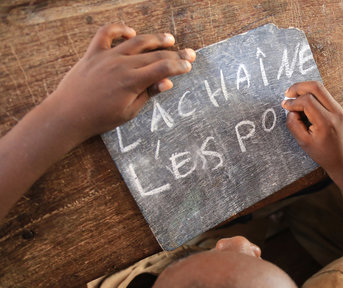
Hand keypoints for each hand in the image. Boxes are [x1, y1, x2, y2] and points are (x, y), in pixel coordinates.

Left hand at [46, 24, 195, 141]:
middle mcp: (121, 65)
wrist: (67, 115)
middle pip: (154, 55)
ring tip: (169, 38)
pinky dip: (118, 29)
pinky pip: (105, 34)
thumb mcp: (129, 112)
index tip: (189, 66)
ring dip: (155, 39)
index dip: (179, 66)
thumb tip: (167, 82)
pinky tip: (130, 32)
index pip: (163, 69)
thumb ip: (148, 94)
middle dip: (175, 54)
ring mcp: (107, 57)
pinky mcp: (93, 54)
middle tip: (189, 53)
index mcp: (132, 81)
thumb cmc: (99, 118)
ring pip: (136, 42)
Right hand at [281, 81, 342, 181]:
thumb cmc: (323, 153)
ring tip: (294, 97)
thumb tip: (290, 109)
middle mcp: (335, 112)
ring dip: (305, 89)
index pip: (307, 101)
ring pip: (320, 88)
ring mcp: (339, 109)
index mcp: (326, 122)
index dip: (293, 102)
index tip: (285, 106)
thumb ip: (293, 124)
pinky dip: (311, 95)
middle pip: (316, 87)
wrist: (342, 159)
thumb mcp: (303, 142)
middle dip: (298, 87)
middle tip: (287, 93)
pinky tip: (303, 103)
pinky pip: (323, 95)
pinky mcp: (338, 109)